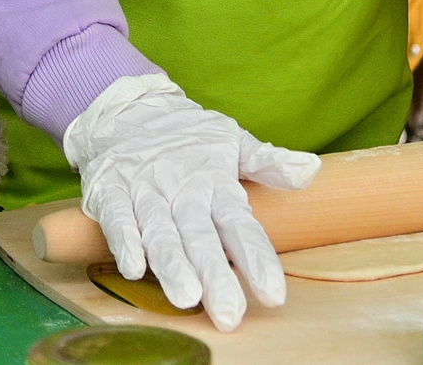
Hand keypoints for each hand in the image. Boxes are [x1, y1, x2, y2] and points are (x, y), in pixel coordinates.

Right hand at [64, 74, 318, 331]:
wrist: (128, 110)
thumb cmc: (187, 136)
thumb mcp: (232, 141)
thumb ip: (268, 162)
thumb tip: (311, 169)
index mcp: (216, 182)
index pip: (240, 225)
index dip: (256, 258)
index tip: (273, 292)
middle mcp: (182, 190)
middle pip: (201, 237)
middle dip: (215, 276)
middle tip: (230, 313)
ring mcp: (146, 192)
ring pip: (161, 233)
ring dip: (173, 265)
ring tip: (187, 297)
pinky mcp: (111, 192)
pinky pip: (117, 219)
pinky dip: (125, 242)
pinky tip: (136, 268)